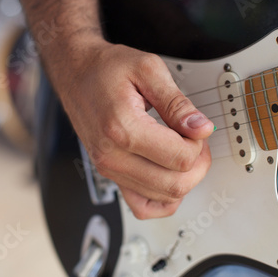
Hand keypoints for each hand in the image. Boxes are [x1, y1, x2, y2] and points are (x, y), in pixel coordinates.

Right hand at [49, 36, 213, 218]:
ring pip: (163, 198)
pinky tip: (168, 175)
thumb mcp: (148, 70)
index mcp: (123, 128)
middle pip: (175, 184)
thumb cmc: (106, 69)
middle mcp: (112, 155)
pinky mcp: (109, 173)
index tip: (196, 127)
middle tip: (195, 140)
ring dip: (184, 178)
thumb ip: (177, 103)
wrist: (76, 73)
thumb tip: (201, 129)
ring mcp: (109, 168)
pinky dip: (163, 198)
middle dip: (197, 164)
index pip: (180, 158)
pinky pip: (142, 206)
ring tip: (181, 151)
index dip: (198, 143)